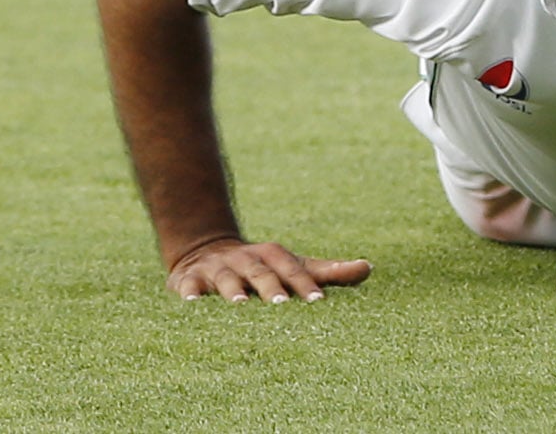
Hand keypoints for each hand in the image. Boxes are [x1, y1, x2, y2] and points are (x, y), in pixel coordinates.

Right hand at [167, 238, 372, 302]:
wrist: (207, 250)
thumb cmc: (263, 268)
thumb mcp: (294, 265)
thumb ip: (328, 271)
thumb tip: (368, 268)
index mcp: (273, 256)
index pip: (293, 269)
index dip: (305, 283)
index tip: (319, 302)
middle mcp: (246, 259)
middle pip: (261, 272)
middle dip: (271, 287)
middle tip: (282, 305)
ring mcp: (216, 268)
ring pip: (224, 278)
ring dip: (231, 289)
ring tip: (238, 305)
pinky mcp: (188, 279)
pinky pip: (187, 286)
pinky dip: (188, 293)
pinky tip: (191, 304)